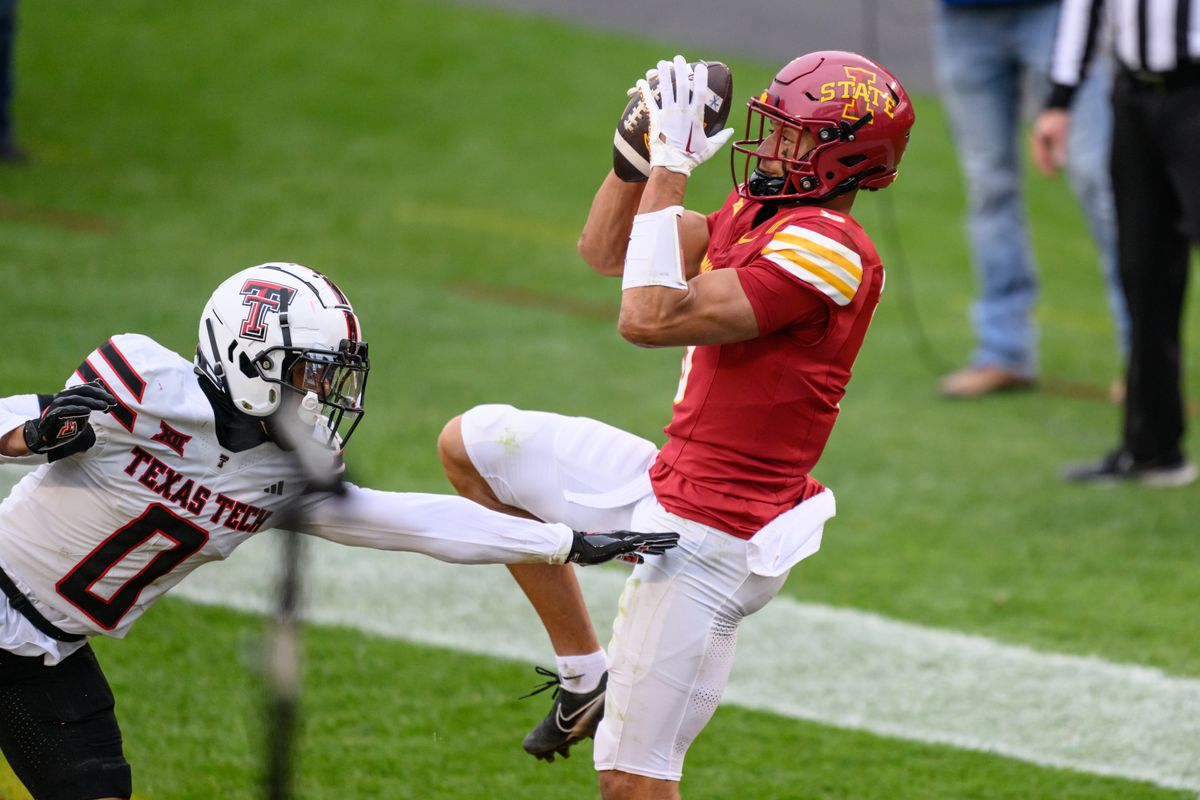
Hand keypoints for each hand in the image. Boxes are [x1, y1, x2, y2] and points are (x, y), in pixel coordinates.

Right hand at [22, 381, 116, 454]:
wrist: (49, 436)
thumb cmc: (67, 420)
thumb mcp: (82, 408)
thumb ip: (91, 397)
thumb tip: (99, 382)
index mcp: (71, 393)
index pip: (88, 387)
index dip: (101, 392)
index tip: (113, 400)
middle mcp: (64, 396)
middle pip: (83, 390)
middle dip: (99, 395)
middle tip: (112, 401)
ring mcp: (57, 405)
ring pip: (75, 399)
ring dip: (91, 402)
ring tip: (104, 406)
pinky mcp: (52, 415)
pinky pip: (64, 409)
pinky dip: (76, 408)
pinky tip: (87, 411)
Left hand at [567, 530, 678, 564]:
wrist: (575, 548)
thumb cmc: (591, 549)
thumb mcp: (610, 548)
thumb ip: (626, 545)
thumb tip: (643, 541)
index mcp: (627, 538)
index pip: (650, 537)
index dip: (664, 538)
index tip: (676, 537)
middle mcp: (626, 539)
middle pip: (649, 540)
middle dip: (663, 541)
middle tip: (677, 541)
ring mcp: (620, 545)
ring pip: (641, 547)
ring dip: (653, 548)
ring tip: (665, 550)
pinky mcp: (614, 552)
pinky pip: (631, 555)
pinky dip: (639, 556)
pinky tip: (643, 561)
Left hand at [636, 55, 733, 175]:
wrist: (672, 166)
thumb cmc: (692, 158)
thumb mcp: (709, 148)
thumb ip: (720, 137)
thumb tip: (731, 131)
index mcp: (696, 116)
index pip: (701, 91)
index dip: (701, 78)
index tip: (701, 67)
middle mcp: (682, 112)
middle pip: (682, 85)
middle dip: (680, 69)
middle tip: (678, 58)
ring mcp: (668, 114)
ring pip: (665, 89)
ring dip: (662, 75)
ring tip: (661, 64)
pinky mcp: (656, 119)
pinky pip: (649, 102)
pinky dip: (644, 91)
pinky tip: (640, 82)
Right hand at [1030, 109, 1070, 176]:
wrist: (1058, 105)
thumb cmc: (1060, 118)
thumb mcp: (1062, 133)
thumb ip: (1060, 148)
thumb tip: (1060, 164)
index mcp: (1038, 141)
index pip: (1040, 159)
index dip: (1047, 169)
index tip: (1053, 176)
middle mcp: (1035, 140)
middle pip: (1037, 158)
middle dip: (1045, 167)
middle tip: (1052, 176)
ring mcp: (1037, 137)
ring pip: (1039, 154)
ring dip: (1045, 162)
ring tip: (1052, 169)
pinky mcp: (1041, 135)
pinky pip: (1042, 149)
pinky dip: (1046, 155)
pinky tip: (1052, 158)